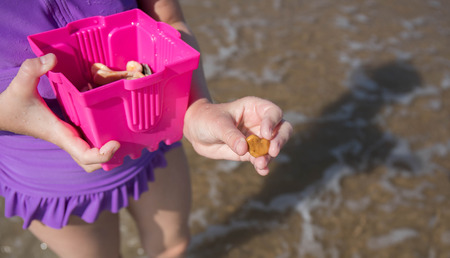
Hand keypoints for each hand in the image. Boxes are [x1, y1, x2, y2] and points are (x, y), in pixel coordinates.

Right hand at [0, 54, 119, 171]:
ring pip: (89, 157)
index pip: (85, 156)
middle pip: (91, 163)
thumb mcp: (21, 84)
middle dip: (108, 159)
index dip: (103, 155)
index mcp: (61, 135)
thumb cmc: (11, 103)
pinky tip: (106, 124)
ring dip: (104, 152)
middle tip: (121, 141)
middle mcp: (67, 139)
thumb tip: (50, 58)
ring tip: (119, 134)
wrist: (0, 113)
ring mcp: (67, 137)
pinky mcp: (67, 132)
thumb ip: (32, 69)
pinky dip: (97, 142)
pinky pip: (86, 144)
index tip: (115, 143)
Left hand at [183, 97, 291, 175]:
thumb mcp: (217, 124)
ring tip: (260, 164)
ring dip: (269, 156)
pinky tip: (262, 171)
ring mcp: (257, 138)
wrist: (196, 132)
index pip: (273, 113)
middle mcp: (260, 122)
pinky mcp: (250, 153)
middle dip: (280, 140)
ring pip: (273, 147)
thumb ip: (231, 135)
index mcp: (254, 108)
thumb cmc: (207, 119)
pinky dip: (263, 165)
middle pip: (282, 130)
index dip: (272, 123)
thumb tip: (244, 149)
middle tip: (273, 151)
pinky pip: (261, 159)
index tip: (265, 134)